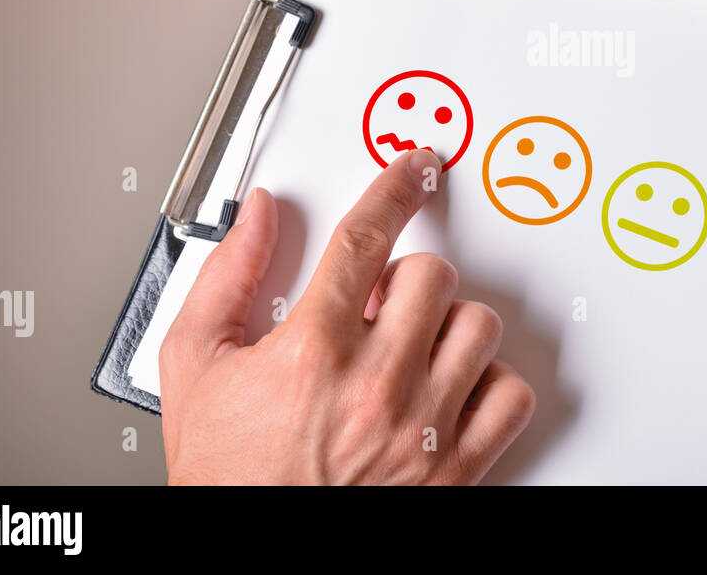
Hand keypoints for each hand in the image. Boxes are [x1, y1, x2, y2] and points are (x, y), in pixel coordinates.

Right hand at [159, 148, 535, 483]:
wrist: (249, 556)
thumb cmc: (228, 478)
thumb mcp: (196, 367)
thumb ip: (226, 278)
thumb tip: (261, 215)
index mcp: (314, 351)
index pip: (367, 236)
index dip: (396, 187)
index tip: (415, 169)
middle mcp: (377, 385)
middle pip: (433, 275)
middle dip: (406, 278)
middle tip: (382, 304)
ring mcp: (424, 429)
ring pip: (479, 326)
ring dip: (448, 326)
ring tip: (412, 348)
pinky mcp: (457, 470)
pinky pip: (510, 396)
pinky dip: (490, 384)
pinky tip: (451, 388)